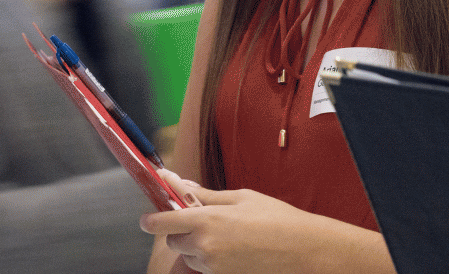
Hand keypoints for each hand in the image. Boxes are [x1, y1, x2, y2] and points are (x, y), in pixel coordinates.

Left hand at [141, 171, 357, 273]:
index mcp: (207, 220)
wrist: (302, 249)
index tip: (146, 219)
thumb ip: (205, 194)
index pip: (164, 221)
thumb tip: (179, 183)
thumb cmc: (276, 218)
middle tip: (204, 221)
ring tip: (226, 235)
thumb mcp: (241, 197)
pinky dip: (210, 258)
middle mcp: (205, 246)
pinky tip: (232, 248)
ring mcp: (213, 266)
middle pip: (173, 241)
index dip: (151, 220)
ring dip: (196, 246)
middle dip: (181, 231)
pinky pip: (204, 267)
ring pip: (189, 256)